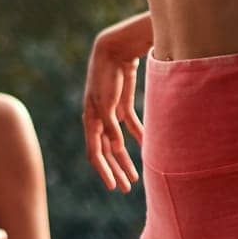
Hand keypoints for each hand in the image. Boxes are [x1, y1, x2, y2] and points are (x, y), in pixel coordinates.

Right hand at [83, 26, 144, 190]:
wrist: (113, 50)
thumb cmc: (106, 76)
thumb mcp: (107, 102)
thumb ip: (111, 126)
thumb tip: (116, 149)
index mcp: (90, 120)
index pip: (94, 152)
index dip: (103, 171)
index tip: (112, 186)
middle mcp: (98, 119)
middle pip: (106, 151)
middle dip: (115, 169)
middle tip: (125, 188)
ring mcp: (110, 112)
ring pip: (118, 142)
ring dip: (125, 159)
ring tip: (135, 177)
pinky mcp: (122, 103)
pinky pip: (130, 126)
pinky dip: (137, 136)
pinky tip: (147, 147)